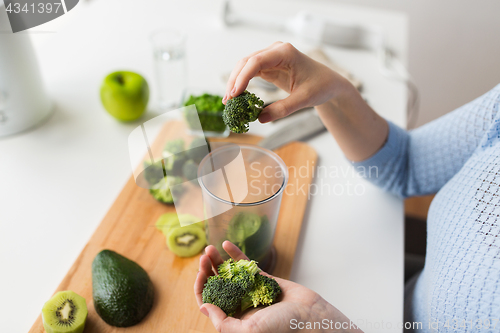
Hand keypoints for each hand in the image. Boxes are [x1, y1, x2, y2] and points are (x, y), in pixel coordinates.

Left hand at [194, 241, 361, 332]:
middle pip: (217, 285)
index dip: (201, 287)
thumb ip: (224, 323)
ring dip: (218, 260)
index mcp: (233, 319)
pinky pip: (246, 265)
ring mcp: (250, 290)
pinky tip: (226, 244)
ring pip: (229, 273)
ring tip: (210, 250)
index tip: (199, 273)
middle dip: (207, 270)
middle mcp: (239, 304)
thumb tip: (204, 307)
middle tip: (204, 257)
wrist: (310, 317)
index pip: (209, 302)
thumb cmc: (282, 328)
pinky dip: (235, 254)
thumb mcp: (248, 332)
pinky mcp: (262, 279)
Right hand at [223, 41, 386, 161]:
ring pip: (245, 66)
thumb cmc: (321, 86)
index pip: (256, 61)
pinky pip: (251, 73)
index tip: (234, 94)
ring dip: (235, 82)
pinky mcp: (269, 66)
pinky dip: (242, 84)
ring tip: (229, 101)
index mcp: (285, 52)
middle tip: (227, 101)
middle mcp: (276, 51)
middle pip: (246, 62)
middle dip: (235, 81)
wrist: (329, 84)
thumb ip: (282, 109)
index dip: (243, 77)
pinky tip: (237, 97)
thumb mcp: (304, 99)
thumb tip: (260, 118)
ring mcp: (271, 57)